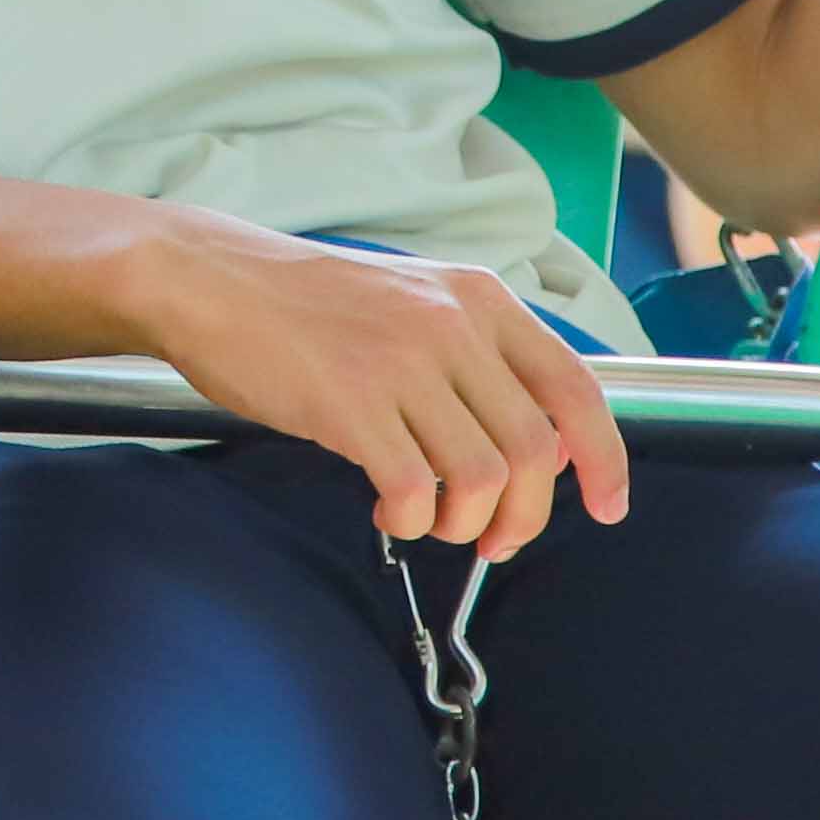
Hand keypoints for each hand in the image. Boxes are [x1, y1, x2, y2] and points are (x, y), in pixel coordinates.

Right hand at [115, 212, 623, 559]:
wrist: (211, 280)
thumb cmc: (304, 302)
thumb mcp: (413, 302)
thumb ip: (476, 357)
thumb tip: (533, 441)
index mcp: (480, 300)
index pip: (576, 389)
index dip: (605, 459)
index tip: (608, 505)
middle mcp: (454, 326)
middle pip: (536, 450)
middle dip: (524, 515)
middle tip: (492, 538)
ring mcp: (404, 363)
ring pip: (484, 478)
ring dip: (464, 522)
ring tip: (428, 517)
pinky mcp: (352, 404)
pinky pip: (415, 490)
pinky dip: (411, 519)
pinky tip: (388, 509)